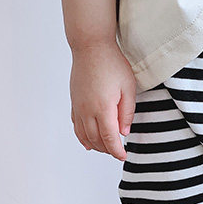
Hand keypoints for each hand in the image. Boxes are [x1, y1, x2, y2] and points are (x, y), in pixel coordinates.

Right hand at [69, 41, 135, 160]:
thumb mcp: (128, 87)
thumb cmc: (112, 63)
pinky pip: (76, 126)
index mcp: (103, 108)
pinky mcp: (74, 102)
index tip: (123, 156)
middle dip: (107, 149)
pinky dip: (82, 137)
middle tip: (118, 151)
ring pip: (84, 135)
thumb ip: (126, 112)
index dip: (117, 151)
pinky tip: (88, 142)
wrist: (90, 47)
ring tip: (105, 148)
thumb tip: (124, 132)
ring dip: (95, 145)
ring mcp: (79, 107)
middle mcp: (88, 111)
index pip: (109, 138)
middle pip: (96, 140)